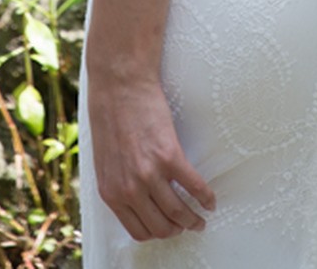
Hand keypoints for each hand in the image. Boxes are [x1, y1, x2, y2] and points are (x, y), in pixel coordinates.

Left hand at [88, 71, 215, 241]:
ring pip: (177, 212)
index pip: (139, 230)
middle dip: (177, 230)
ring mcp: (149, 173)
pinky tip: (210, 200)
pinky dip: (205, 197)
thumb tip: (136, 200)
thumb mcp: (105, 160)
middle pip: (160, 227)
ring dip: (193, 219)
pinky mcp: (168, 155)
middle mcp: (129, 189)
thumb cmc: (109, 116)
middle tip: (188, 225)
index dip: (157, 232)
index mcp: (111, 192)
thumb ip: (118, 183)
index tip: (168, 228)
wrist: (118, 85)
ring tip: (201, 218)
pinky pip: (193, 185)